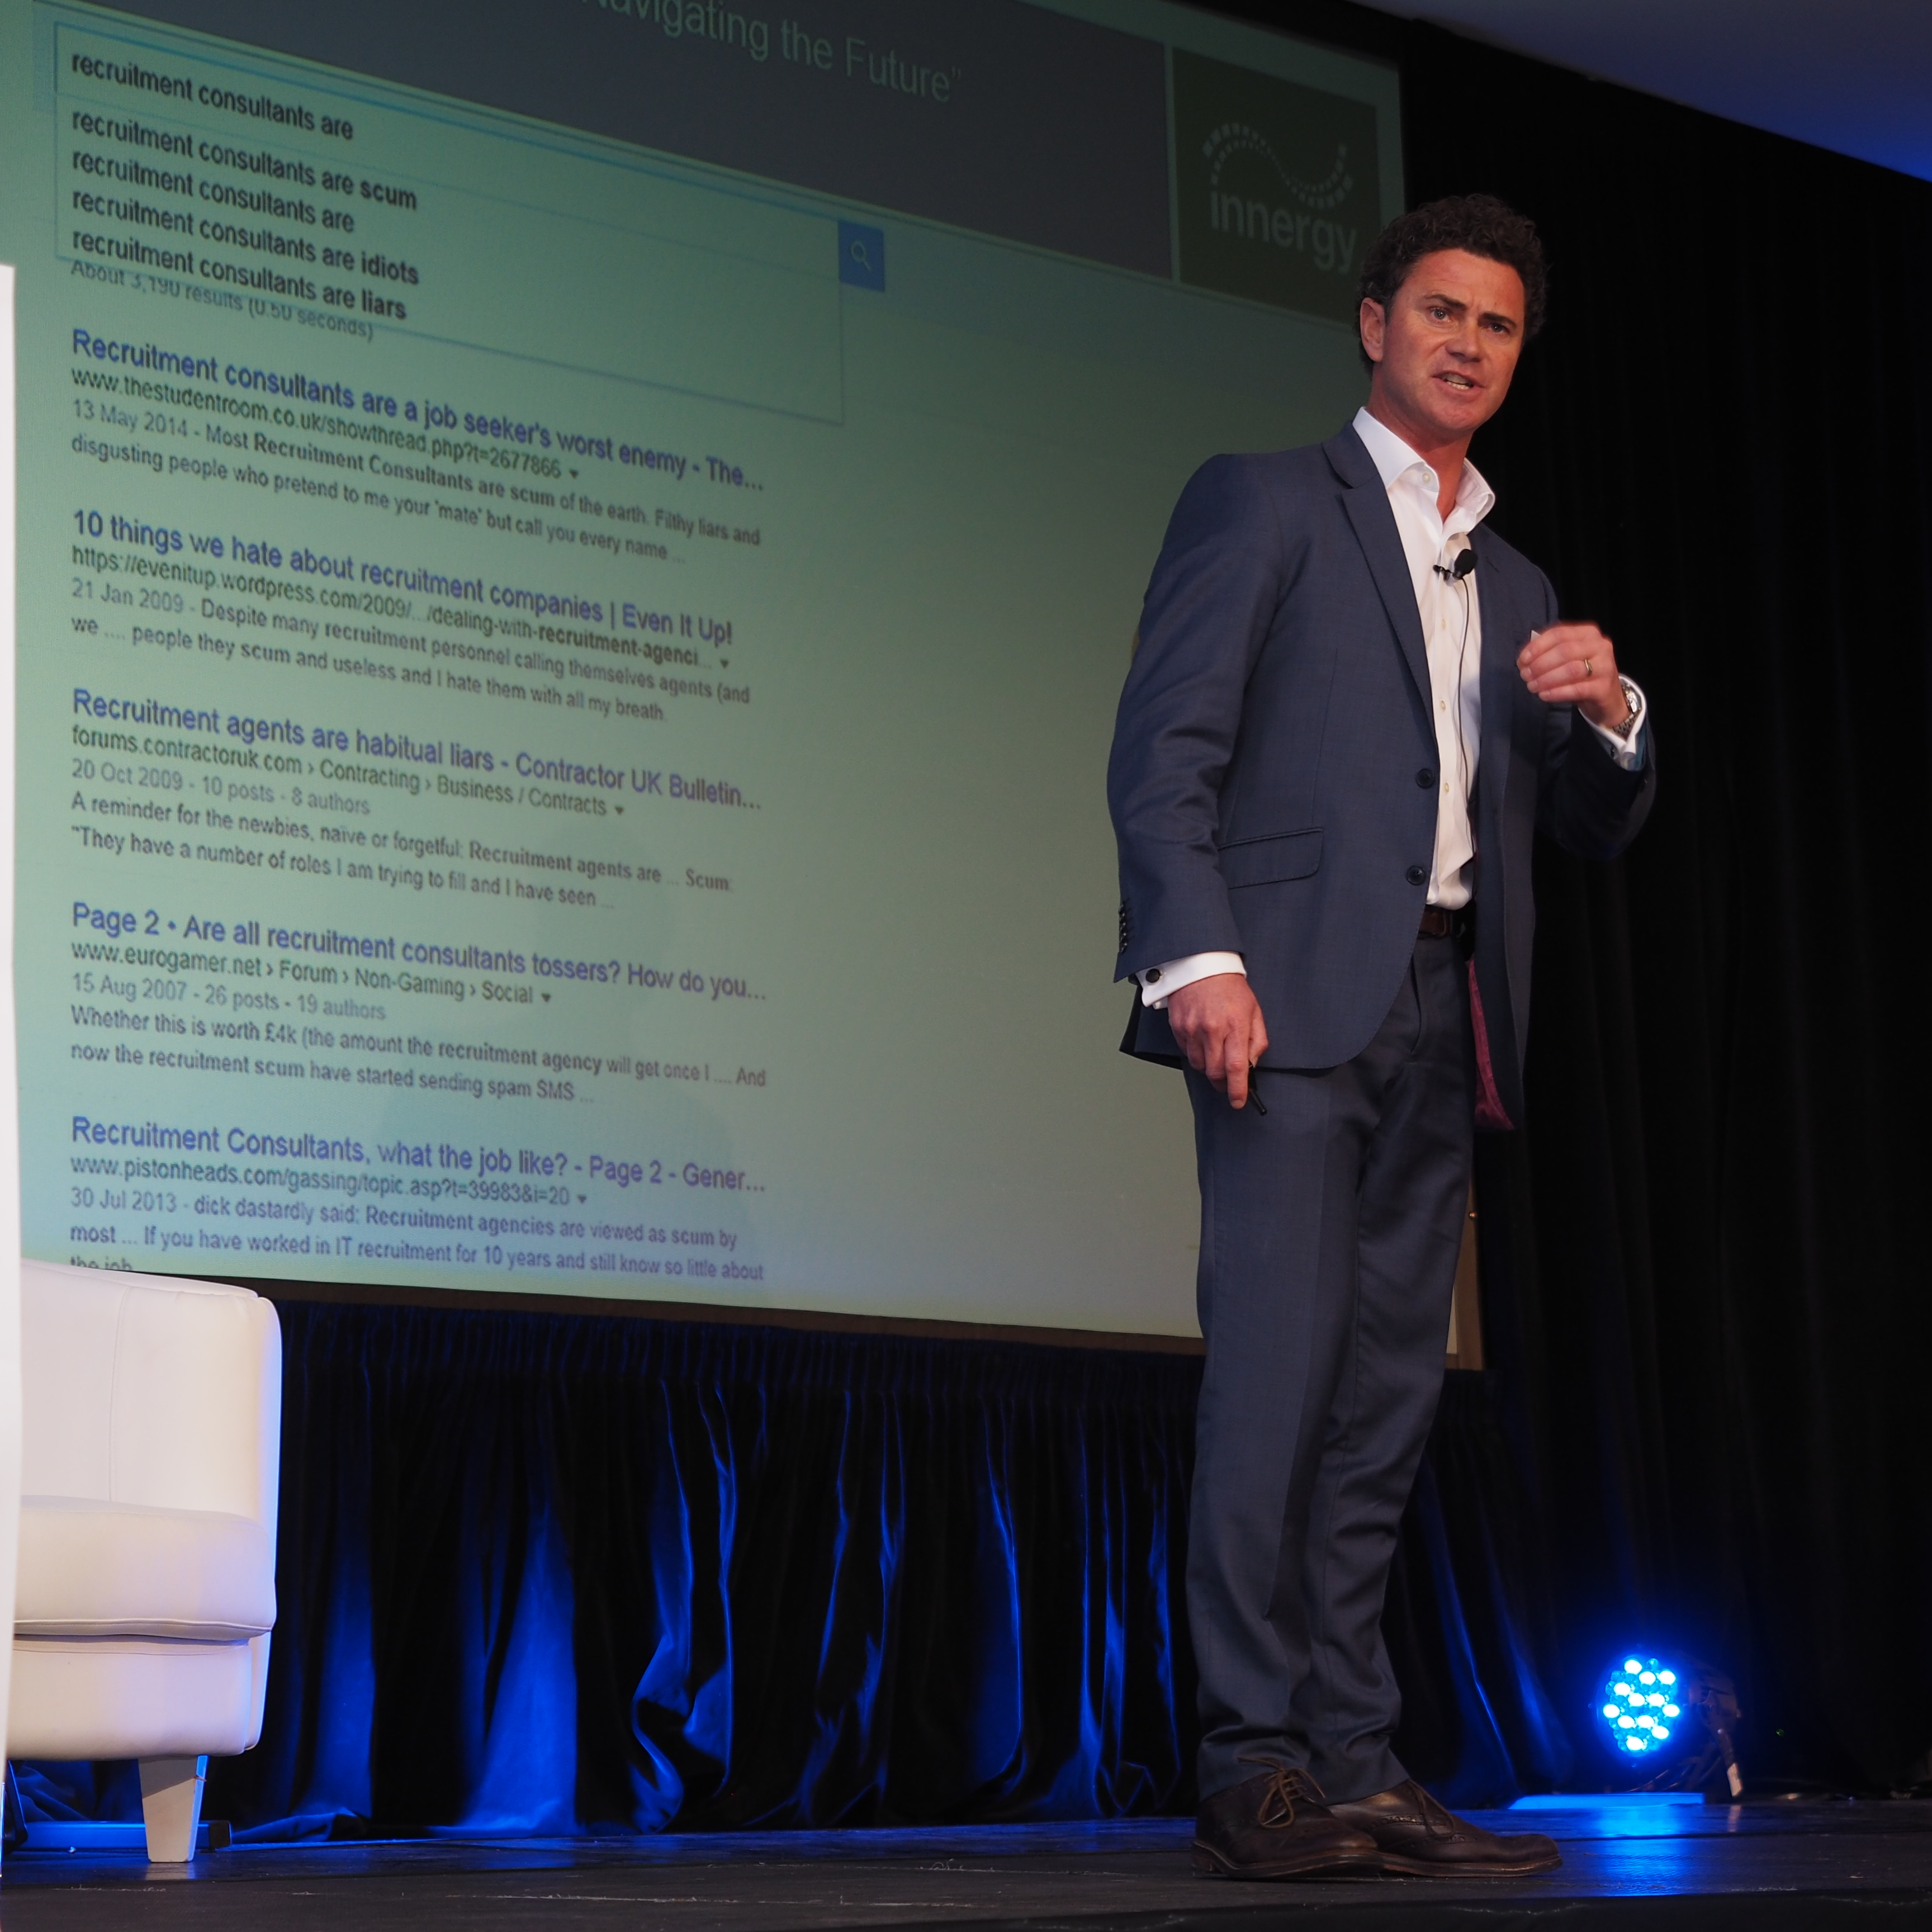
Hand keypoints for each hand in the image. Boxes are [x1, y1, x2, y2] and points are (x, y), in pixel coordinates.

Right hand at [1166, 973, 1268, 1108]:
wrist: (1201, 965)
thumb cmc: (1230, 987)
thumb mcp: (1254, 1011)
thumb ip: (1257, 1040)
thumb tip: (1251, 1065)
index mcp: (1235, 1026)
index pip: (1236, 1067)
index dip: (1237, 1090)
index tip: (1238, 1101)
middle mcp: (1212, 1030)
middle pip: (1214, 1072)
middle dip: (1222, 1083)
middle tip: (1228, 1082)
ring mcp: (1192, 1029)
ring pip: (1199, 1065)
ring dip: (1209, 1068)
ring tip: (1215, 1055)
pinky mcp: (1178, 1028)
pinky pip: (1187, 1052)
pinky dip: (1196, 1054)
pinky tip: (1203, 1042)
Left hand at [1517, 622, 1629, 730]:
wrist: (1607, 696)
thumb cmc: (1582, 675)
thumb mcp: (1567, 659)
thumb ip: (1547, 654)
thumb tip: (1523, 660)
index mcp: (1587, 633)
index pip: (1558, 633)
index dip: (1537, 646)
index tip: (1522, 660)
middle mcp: (1599, 645)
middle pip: (1564, 651)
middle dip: (1540, 664)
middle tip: (1525, 676)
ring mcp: (1605, 665)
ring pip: (1571, 670)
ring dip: (1546, 679)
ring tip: (1532, 686)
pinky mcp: (1604, 687)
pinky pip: (1577, 689)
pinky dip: (1557, 692)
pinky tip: (1544, 695)